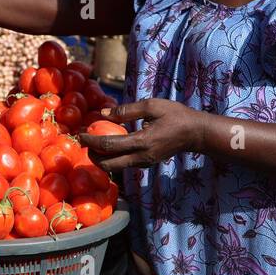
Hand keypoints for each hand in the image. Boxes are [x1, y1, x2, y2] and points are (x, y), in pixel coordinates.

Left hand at [76, 99, 203, 171]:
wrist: (195, 133)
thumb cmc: (175, 115)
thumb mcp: (151, 106)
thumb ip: (126, 110)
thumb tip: (102, 112)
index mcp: (142, 142)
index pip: (109, 146)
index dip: (91, 141)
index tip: (80, 134)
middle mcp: (142, 157)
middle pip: (108, 165)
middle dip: (92, 155)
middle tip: (84, 142)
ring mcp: (144, 163)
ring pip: (115, 168)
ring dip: (100, 159)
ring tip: (93, 144)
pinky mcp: (146, 164)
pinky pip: (123, 166)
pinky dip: (111, 159)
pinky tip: (107, 147)